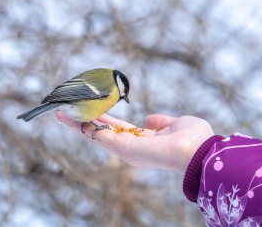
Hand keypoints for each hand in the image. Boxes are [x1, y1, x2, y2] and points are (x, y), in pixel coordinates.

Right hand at [56, 112, 213, 171]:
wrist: (200, 151)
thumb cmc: (194, 139)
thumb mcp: (175, 124)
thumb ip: (160, 122)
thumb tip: (149, 119)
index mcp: (142, 142)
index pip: (116, 129)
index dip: (102, 120)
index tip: (90, 110)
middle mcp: (130, 148)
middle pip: (101, 133)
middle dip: (83, 123)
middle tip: (65, 113)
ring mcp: (126, 150)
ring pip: (96, 135)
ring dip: (78, 125)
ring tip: (62, 114)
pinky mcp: (124, 148)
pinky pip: (101, 137)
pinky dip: (85, 128)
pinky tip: (72, 119)